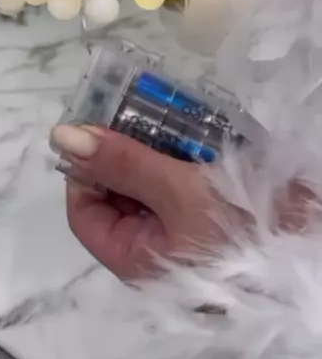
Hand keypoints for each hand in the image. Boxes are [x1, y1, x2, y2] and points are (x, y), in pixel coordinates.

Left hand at [50, 123, 314, 279]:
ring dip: (156, 141)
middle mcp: (155, 247)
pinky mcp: (214, 213)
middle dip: (124, 145)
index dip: (85, 166)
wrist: (313, 246)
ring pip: (153, 179)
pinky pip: (185, 178)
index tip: (98, 123)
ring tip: (161, 103)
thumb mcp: (176, 191)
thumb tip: (62, 136)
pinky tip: (192, 121)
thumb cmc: (238, 227)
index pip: (85, 210)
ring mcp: (185, 230)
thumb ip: (121, 162)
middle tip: (131, 100)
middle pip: (120, 191)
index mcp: (135, 257)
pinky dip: (185, 150)